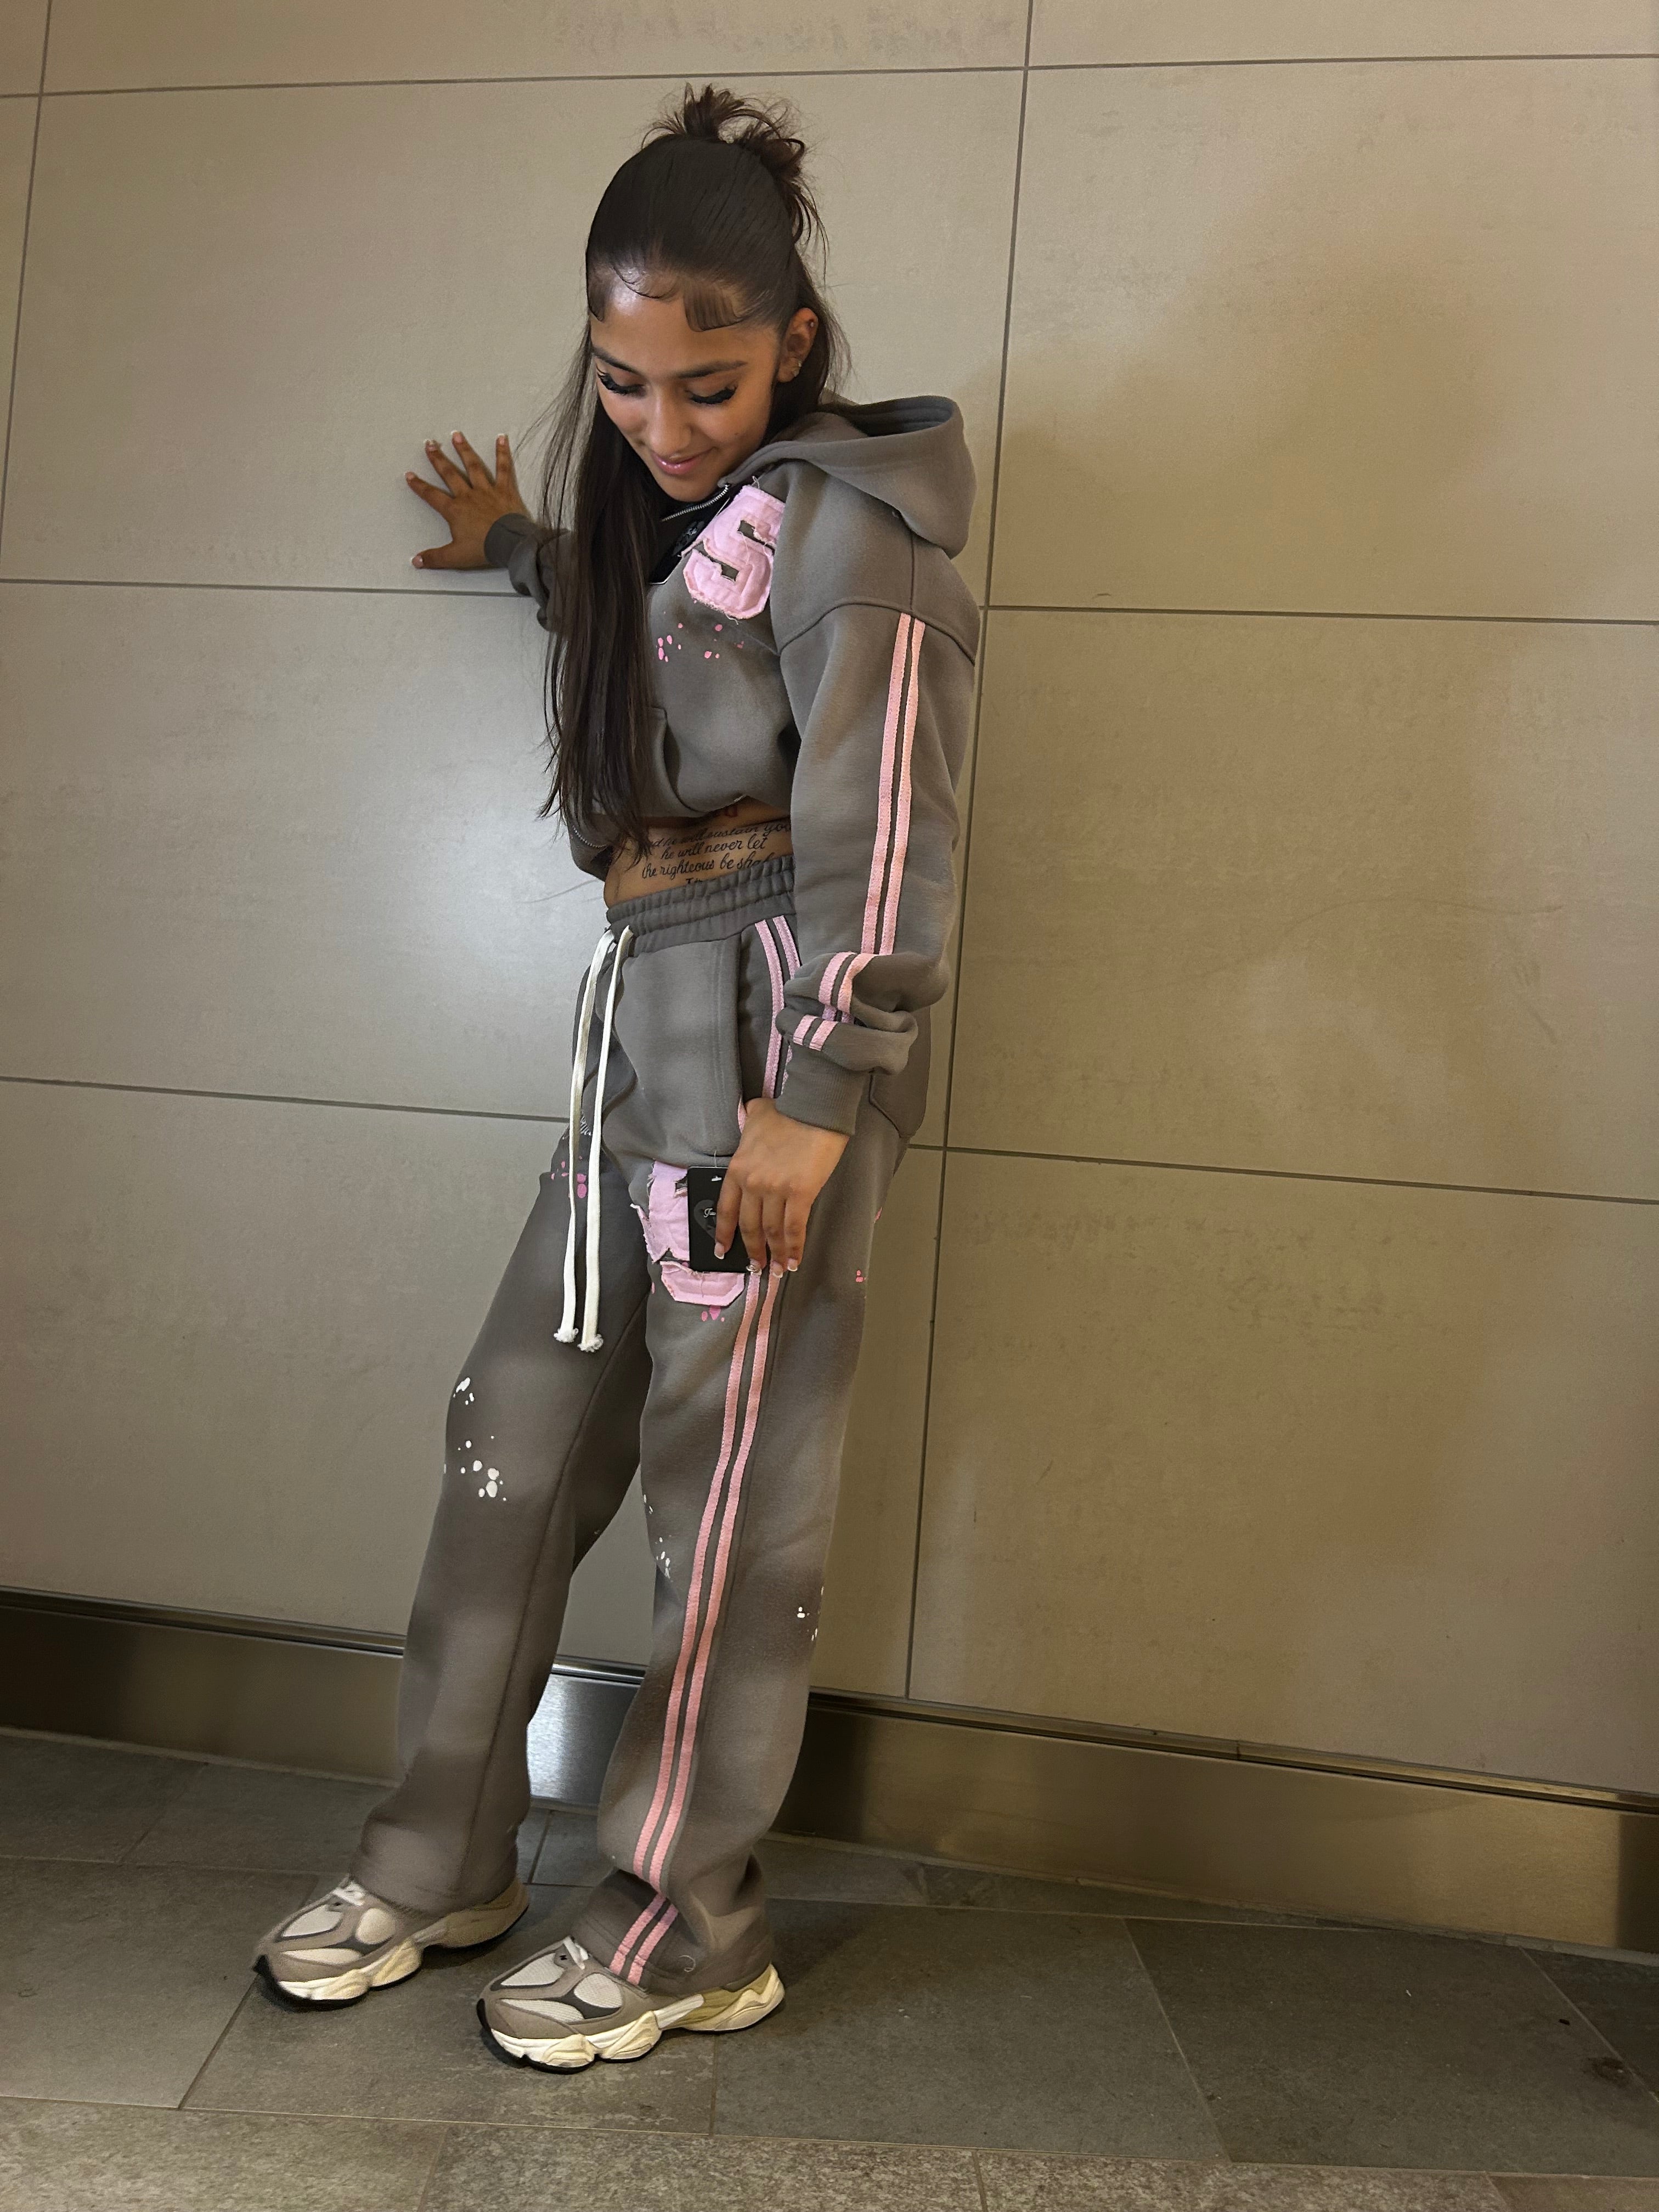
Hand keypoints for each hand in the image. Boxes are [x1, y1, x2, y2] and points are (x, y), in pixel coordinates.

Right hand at [406, 432, 527, 569]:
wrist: (510, 544)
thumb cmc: (484, 549)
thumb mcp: (456, 557)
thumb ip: (435, 558)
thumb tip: (416, 562)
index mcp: (455, 511)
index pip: (432, 496)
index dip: (419, 486)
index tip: (410, 475)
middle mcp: (468, 496)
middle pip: (449, 474)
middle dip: (438, 459)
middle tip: (429, 444)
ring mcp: (487, 490)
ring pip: (473, 466)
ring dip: (464, 450)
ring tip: (456, 435)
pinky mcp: (505, 490)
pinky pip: (503, 468)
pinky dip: (502, 453)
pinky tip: (501, 438)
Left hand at [715, 1097, 849, 1276]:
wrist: (813, 1108)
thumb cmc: (788, 1111)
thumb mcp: (757, 1115)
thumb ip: (749, 1120)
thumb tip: (751, 1113)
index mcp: (738, 1168)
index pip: (726, 1209)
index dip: (724, 1234)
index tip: (722, 1251)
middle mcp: (752, 1183)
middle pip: (749, 1227)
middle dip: (752, 1251)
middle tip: (756, 1268)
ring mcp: (775, 1190)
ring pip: (772, 1232)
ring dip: (774, 1255)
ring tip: (776, 1270)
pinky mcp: (800, 1194)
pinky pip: (794, 1229)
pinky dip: (794, 1248)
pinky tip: (793, 1261)